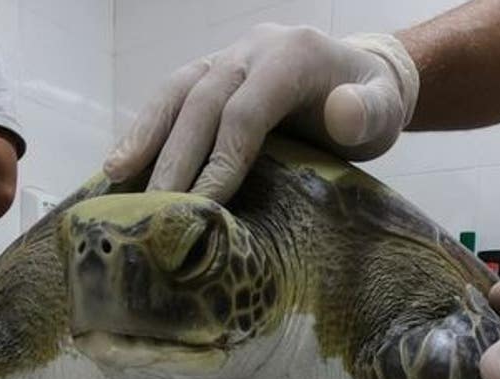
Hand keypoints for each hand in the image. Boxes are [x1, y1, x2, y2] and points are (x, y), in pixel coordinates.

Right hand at [104, 24, 418, 202]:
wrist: (358, 77)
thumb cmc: (369, 105)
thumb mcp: (384, 110)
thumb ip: (369, 112)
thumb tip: (343, 114)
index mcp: (291, 55)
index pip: (245, 110)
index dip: (222, 158)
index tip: (204, 206)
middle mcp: (250, 49)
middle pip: (202, 102)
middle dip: (176, 158)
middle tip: (155, 208)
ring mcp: (225, 57)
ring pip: (176, 90)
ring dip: (144, 135)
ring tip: (115, 177)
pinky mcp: (208, 73)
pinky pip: (170, 95)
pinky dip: (144, 128)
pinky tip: (120, 164)